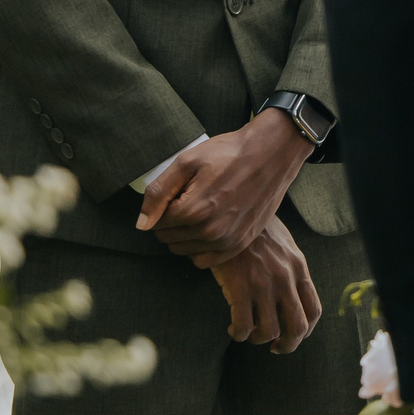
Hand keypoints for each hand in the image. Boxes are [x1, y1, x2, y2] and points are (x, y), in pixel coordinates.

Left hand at [138, 110, 312, 264]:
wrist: (271, 154)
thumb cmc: (228, 153)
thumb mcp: (187, 161)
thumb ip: (158, 193)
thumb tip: (141, 224)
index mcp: (193, 210)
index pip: (156, 224)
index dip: (162, 207)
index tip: (179, 192)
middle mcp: (209, 231)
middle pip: (168, 238)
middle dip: (171, 221)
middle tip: (191, 198)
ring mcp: (226, 240)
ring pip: (183, 250)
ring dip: (185, 234)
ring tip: (202, 209)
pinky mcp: (239, 244)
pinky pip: (204, 260)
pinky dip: (199, 248)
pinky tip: (208, 227)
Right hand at [209, 214, 320, 353]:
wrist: (232, 212)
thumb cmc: (256, 230)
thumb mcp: (284, 246)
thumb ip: (291, 269)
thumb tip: (294, 294)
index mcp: (299, 269)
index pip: (313, 310)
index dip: (304, 331)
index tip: (291, 336)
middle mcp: (285, 278)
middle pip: (297, 327)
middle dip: (287, 345)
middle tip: (274, 347)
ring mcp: (263, 283)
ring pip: (269, 330)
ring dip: (258, 339)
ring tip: (249, 334)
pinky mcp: (239, 286)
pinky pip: (243, 325)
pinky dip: (239, 334)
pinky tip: (233, 329)